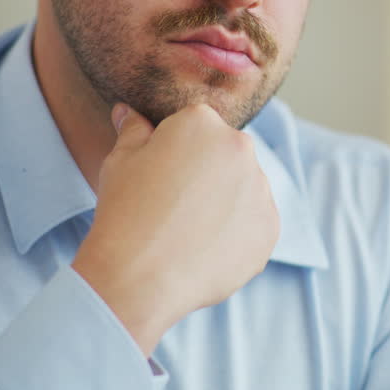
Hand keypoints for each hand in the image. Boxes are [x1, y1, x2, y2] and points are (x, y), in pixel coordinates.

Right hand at [71, 103, 279, 355]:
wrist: (139, 278)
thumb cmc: (124, 213)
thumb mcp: (120, 161)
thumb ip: (133, 130)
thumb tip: (129, 111)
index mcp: (202, 121)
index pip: (195, 128)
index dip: (174, 154)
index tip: (159, 179)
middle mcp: (240, 147)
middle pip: (225, 155)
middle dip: (206, 174)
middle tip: (174, 207)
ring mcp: (260, 188)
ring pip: (243, 189)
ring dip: (225, 203)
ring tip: (189, 232)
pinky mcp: (270, 228)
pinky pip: (255, 224)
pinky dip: (236, 235)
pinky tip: (206, 250)